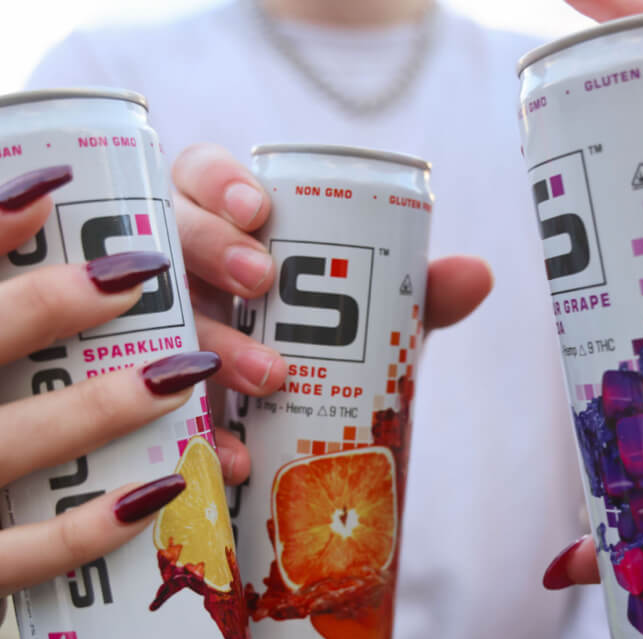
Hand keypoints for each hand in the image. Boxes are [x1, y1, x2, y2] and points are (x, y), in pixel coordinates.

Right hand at [0, 166, 223, 623]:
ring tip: (189, 369)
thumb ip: (7, 311)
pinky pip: (32, 553)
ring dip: (103, 405)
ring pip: (15, 444)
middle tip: (147, 270)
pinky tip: (166, 486)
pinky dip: (96, 526)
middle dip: (56, 304)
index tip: (54, 185)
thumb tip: (37, 199)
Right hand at [170, 143, 493, 476]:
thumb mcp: (370, 317)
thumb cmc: (329, 344)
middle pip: (174, 234)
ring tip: (270, 377)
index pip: (201, 177)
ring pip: (163, 317)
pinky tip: (237, 456)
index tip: (260, 208)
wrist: (300, 423)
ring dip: (213, 342)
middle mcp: (188, 272)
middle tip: (261, 280)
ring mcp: (167, 331)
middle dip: (212, 247)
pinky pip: (162, 406)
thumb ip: (418, 294)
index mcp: (228, 231)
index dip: (219, 181)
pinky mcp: (166, 397)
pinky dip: (203, 431)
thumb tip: (480, 274)